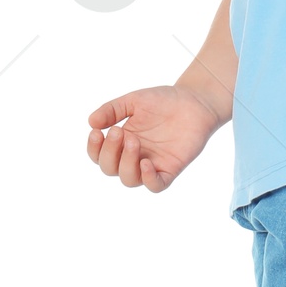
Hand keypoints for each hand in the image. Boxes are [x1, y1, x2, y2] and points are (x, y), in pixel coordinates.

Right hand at [87, 86, 221, 192]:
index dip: (94, 148)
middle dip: (109, 152)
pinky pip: (156, 185)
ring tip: (133, 141)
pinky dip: (148, 179)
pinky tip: (146, 163)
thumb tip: (91, 122)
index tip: (97, 132)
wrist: (194, 100)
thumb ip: (112, 110)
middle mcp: (133, 156)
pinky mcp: (170, 169)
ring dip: (125, 163)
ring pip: (129, 180)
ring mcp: (151, 164)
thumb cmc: (164, 101)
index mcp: (121, 142)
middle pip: (110, 169)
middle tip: (119, 132)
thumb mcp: (133, 101)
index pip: (99, 155)